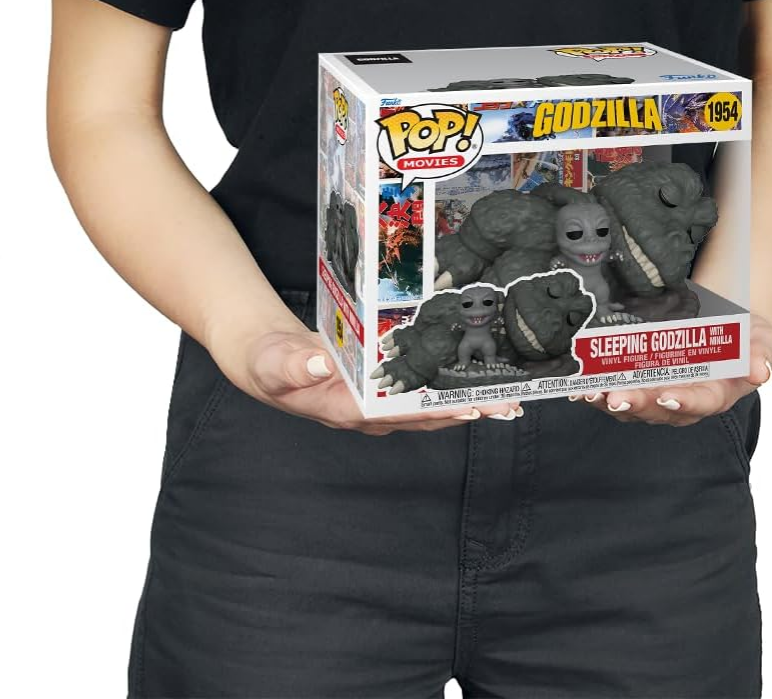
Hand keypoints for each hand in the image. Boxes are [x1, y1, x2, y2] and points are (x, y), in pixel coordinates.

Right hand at [224, 328, 522, 433]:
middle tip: (509, 401)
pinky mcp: (379, 383)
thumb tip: (316, 365)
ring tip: (506, 392)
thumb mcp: (269, 362)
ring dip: (464, 397)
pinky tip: (474, 371)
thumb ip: (289, 364)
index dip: (433, 411)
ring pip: (426, 402)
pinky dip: (446, 379)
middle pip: (423, 413)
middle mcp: (366, 410)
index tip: (468, 407)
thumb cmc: (265, 363)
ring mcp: (375, 399)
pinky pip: (419, 384)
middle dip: (465, 408)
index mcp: (342, 408)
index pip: (396, 413)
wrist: (262, 359)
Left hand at [573, 314, 771, 425]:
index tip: (668, 395)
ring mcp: (659, 392)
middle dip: (636, 403)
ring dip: (608, 399)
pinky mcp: (639, 382)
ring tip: (588, 391)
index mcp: (717, 392)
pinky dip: (596, 388)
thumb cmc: (747, 337)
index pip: (702, 402)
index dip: (685, 401)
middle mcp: (685, 398)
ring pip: (632, 403)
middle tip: (614, 396)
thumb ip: (763, 355)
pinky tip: (577, 384)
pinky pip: (615, 389)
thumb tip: (760, 372)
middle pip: (659, 408)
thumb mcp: (764, 341)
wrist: (728, 324)